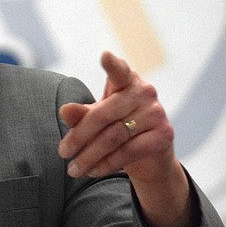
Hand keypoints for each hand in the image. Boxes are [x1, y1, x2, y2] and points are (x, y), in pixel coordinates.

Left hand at [57, 52, 192, 226]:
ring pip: (113, 137)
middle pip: (103, 115)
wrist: (149, 157)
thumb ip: (81, 114)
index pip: (119, 71)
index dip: (113, 65)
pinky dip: (106, 164)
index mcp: (127, 81)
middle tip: (62, 153)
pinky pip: (127, 151)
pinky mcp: (163, 136)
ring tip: (73, 170)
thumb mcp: (97, 120)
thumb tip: (64, 110)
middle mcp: (145, 92)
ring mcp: (157, 113)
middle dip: (78, 137)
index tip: (105, 55)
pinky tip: (92, 171)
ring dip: (89, 156)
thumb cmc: (118, 129)